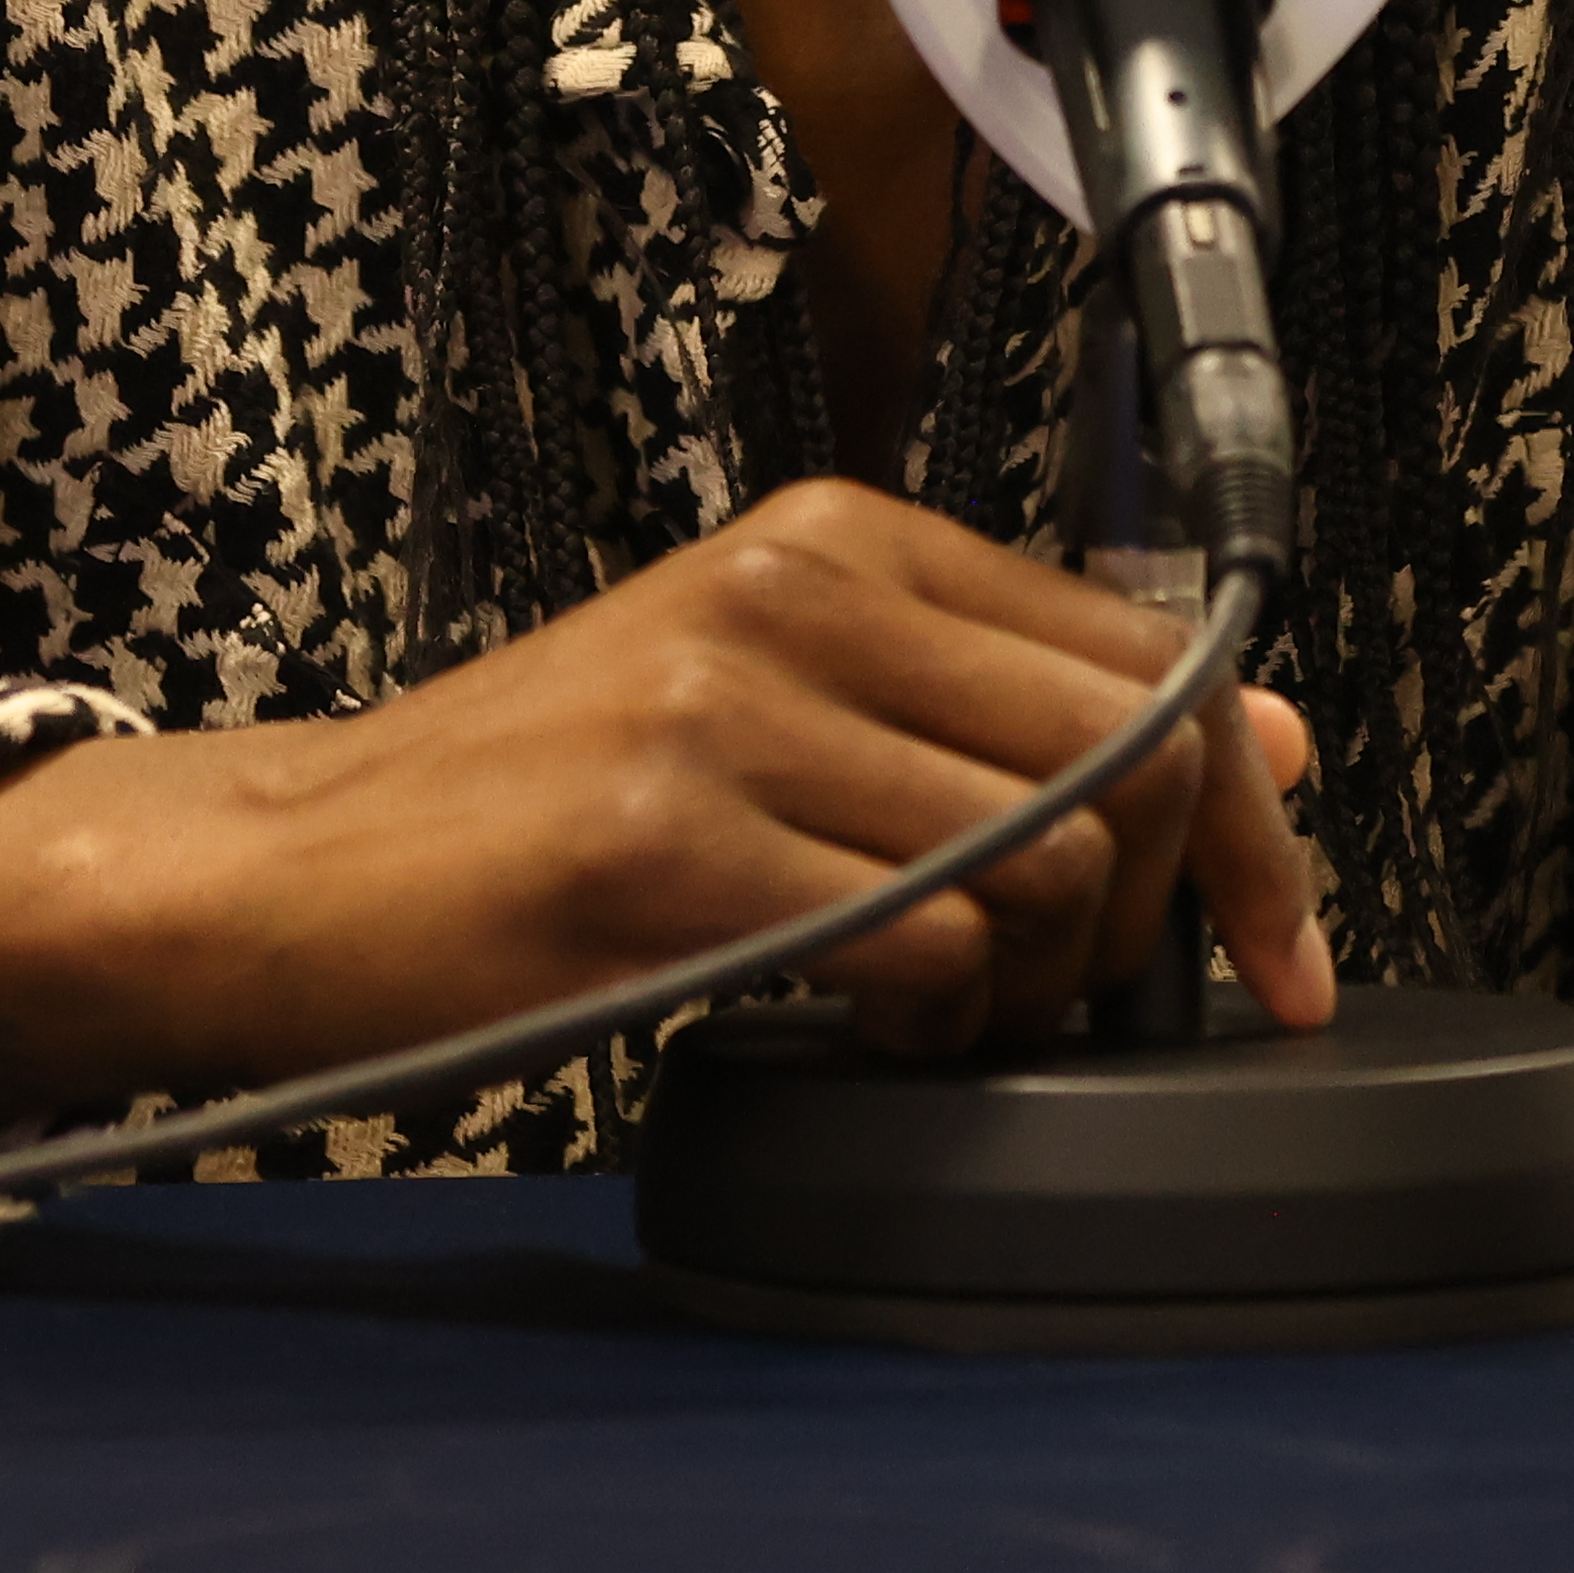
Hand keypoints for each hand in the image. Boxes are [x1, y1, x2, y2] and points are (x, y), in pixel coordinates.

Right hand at [0, 480, 1329, 1160]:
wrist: (293, 868)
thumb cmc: (541, 803)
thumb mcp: (780, 697)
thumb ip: (1004, 704)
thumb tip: (1275, 733)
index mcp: (839, 536)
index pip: (1150, 654)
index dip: (1249, 824)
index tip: (1280, 952)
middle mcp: (796, 590)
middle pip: (1123, 760)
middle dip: (1150, 924)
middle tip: (1069, 1006)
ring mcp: (727, 707)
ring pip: (1038, 865)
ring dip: (1029, 989)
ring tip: (941, 1019)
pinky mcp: (664, 840)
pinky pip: (922, 944)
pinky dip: (935, 1024)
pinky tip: (870, 1036)